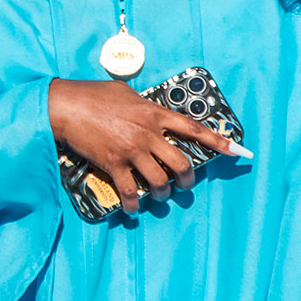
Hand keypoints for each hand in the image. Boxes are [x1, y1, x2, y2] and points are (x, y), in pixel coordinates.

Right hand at [47, 79, 246, 212]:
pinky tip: (134, 208)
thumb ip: (143, 105)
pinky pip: (129, 190)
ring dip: (163, 193)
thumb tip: (149, 112)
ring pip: (159, 181)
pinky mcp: (113, 163)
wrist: (64, 106)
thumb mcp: (125, 93)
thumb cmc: (91, 94)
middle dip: (187, 180)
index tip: (236, 151)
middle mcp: (147, 134)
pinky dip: (134, 203)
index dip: (218, 141)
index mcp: (154, 113)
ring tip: (159, 195)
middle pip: (181, 163)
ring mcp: (131, 150)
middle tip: (185, 185)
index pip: (193, 129)